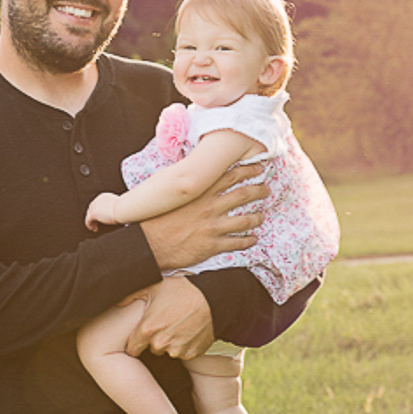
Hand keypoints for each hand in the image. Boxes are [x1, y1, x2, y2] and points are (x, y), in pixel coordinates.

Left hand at [85, 191, 122, 228]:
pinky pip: (88, 221)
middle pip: (92, 209)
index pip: (98, 204)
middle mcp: (97, 201)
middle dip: (94, 216)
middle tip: (96, 222)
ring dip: (92, 221)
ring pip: (89, 215)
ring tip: (94, 227)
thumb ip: (117, 208)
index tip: (101, 216)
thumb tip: (123, 215)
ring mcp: (94, 207)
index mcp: (104, 197)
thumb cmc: (125, 207)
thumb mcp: (120, 206)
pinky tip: (93, 229)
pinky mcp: (93, 214)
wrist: (123, 208)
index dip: (99, 210)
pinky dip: (90, 225)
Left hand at [130, 276, 217, 358]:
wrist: (213, 297)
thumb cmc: (182, 290)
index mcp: (147, 329)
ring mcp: (178, 349)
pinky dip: (186, 346)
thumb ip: (131, 297)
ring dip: (171, 344)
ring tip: (179, 327)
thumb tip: (116, 303)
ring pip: (168, 352)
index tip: (142, 336)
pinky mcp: (192, 352)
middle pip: (152, 350)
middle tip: (165, 326)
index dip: (136, 342)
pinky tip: (189, 332)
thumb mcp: (153, 288)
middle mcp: (161, 342)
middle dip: (156, 341)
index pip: (132, 348)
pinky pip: (184, 353)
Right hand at [138, 165, 265, 270]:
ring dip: (258, 217)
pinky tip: (253, 239)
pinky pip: (237, 242)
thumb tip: (192, 173)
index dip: (248, 171)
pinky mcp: (212, 245)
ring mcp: (213, 226)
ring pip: (246, 219)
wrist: (146, 244)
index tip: (258, 168)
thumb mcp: (167, 194)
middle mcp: (209, 207)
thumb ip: (184, 185)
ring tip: (262, 216)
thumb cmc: (154, 218)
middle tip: (267, 190)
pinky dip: (249, 240)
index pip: (229, 176)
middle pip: (244, 195)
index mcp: (199, 193)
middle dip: (260, 191)